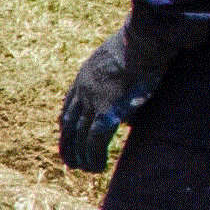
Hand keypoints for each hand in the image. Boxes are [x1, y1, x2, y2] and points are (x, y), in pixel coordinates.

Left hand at [57, 22, 172, 173]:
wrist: (143, 41)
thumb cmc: (141, 45)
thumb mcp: (122, 59)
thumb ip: (118, 80)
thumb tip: (127, 103)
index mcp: (85, 76)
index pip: (69, 104)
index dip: (67, 123)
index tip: (67, 134)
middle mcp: (83, 90)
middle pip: (69, 122)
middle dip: (68, 143)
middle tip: (70, 161)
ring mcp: (93, 100)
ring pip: (80, 134)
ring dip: (80, 154)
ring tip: (85, 169)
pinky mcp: (107, 110)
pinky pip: (95, 140)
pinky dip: (94, 155)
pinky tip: (97, 167)